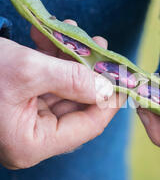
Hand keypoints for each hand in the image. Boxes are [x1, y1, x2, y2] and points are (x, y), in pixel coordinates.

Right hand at [0, 20, 124, 169]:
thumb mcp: (26, 69)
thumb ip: (71, 78)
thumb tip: (106, 86)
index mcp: (30, 144)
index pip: (87, 126)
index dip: (109, 101)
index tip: (125, 78)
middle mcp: (28, 139)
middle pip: (76, 108)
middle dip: (88, 74)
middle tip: (101, 48)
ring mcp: (21, 122)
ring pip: (61, 92)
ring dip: (69, 62)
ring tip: (76, 35)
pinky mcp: (14, 104)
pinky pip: (43, 85)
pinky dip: (50, 62)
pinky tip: (53, 38)